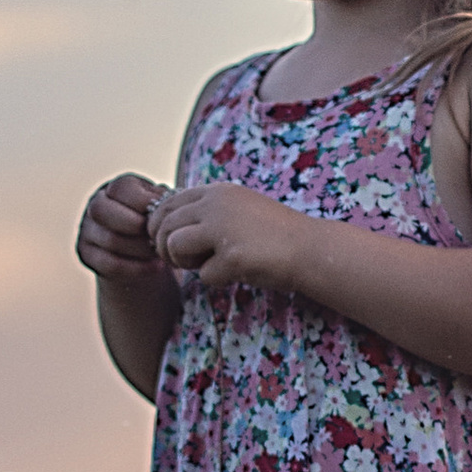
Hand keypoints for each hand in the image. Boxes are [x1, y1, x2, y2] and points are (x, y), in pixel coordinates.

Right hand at [76, 171, 172, 284]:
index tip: (162, 215)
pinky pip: (109, 264)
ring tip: (161, 252)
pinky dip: (137, 268)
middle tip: (155, 236)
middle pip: (101, 209)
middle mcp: (95, 204)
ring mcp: (87, 229)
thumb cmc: (155, 222)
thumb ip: (162, 202)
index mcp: (115, 188)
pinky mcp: (86, 254)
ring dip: (140, 249)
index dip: (142, 202)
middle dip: (132, 224)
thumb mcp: (160, 207)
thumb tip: (167, 203)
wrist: (142, 252)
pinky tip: (156, 268)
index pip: (120, 188)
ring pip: (109, 239)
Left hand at [147, 179, 308, 293]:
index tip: (169, 243)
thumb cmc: (273, 235)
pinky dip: (216, 280)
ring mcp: (224, 229)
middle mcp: (217, 204)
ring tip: (207, 265)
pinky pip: (202, 274)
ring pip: (173, 245)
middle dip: (165, 248)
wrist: (311, 249)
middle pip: (164, 225)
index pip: (167, 203)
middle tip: (183, 261)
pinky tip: (236, 274)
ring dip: (184, 263)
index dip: (159, 226)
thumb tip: (165, 227)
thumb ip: (207, 212)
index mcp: (218, 192)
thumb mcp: (238, 210)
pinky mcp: (232, 256)